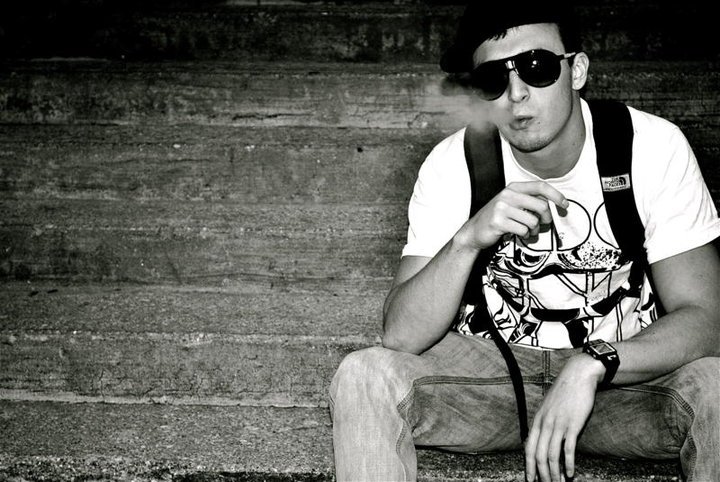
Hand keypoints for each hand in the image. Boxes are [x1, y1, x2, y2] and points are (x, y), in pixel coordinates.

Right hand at [456, 181, 568, 250]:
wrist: (474, 231)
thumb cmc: (497, 218)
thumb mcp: (513, 204)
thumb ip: (530, 202)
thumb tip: (553, 205)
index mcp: (513, 187)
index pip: (540, 186)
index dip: (556, 195)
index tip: (565, 205)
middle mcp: (507, 195)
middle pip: (541, 206)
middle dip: (547, 219)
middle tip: (543, 224)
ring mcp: (501, 208)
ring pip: (533, 221)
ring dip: (534, 230)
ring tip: (527, 231)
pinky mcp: (498, 222)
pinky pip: (523, 230)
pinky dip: (524, 235)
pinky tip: (516, 234)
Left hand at [525, 355, 604, 481]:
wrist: (577, 376)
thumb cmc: (564, 392)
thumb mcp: (548, 406)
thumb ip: (545, 421)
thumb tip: (543, 437)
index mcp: (538, 420)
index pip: (529, 447)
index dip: (529, 465)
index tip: (530, 479)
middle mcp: (545, 423)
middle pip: (538, 454)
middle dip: (542, 474)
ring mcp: (558, 424)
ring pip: (552, 454)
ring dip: (555, 472)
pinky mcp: (572, 424)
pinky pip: (568, 448)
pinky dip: (568, 463)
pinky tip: (570, 473)